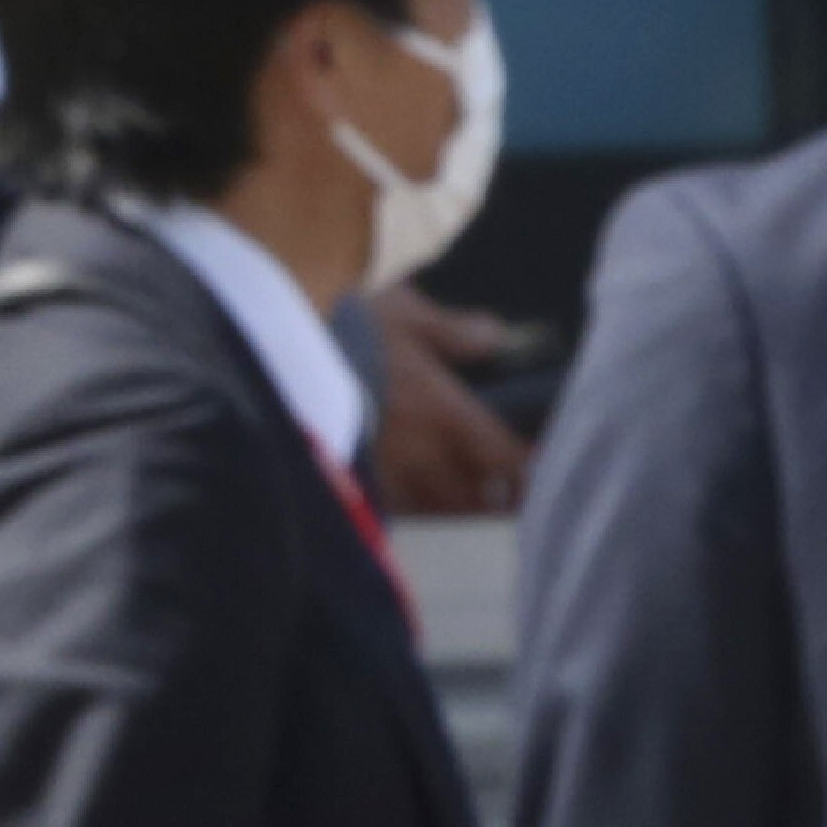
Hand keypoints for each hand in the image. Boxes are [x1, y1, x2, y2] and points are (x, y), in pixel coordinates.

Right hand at [369, 286, 532, 515]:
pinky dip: (414, 508)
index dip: (530, 468)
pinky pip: (395, 510)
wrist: (286, 362)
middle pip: (476, 498)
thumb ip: (457, 332)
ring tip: (468, 500)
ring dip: (458, 508)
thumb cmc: (351, 334)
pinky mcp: (354, 484)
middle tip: (511, 494)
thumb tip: (499, 336)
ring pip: (438, 510)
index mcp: (450, 416)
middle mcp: (426, 456)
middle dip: (497, 499)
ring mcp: (389, 477)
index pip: (507, 458)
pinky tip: (416, 499)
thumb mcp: (408, 316)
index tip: (540, 466)